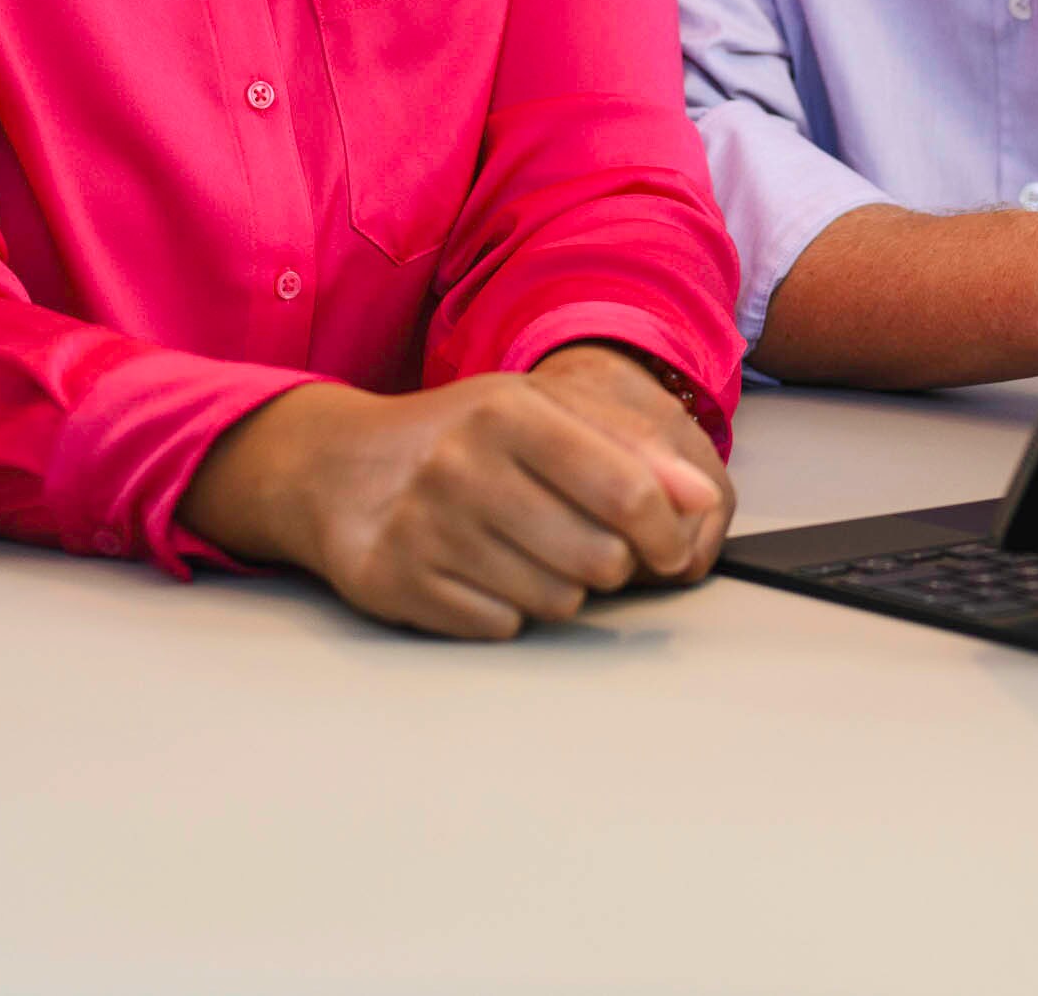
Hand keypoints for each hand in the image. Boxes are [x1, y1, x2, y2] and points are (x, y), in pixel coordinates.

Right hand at [178, 371, 722, 640]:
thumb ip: (625, 450)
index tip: (670, 548)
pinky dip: (506, 609)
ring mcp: (427, 528)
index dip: (665, 532)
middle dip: (609, 563)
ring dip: (560, 589)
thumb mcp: (536, 414)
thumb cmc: (456, 437)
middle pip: (599, 558)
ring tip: (526, 550)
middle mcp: (464, 466)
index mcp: (508, 412)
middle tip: (585, 544)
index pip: (625, 490)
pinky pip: (501, 626)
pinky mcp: (399, 584)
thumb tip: (700, 499)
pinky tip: (482, 571)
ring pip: (556, 602)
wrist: (337, 467)